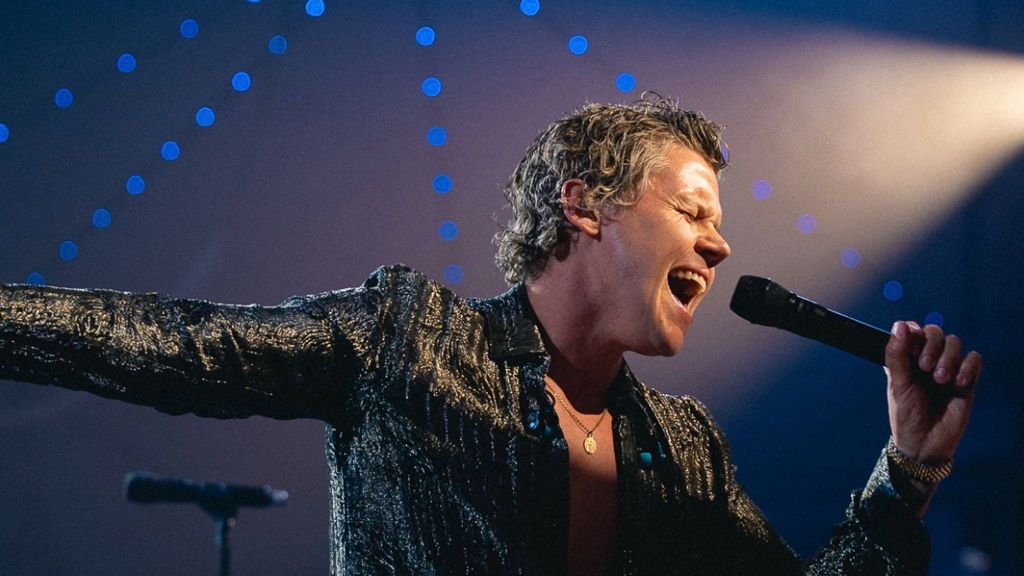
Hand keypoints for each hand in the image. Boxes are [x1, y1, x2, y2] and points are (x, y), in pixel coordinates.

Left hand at [885, 321, 982, 464]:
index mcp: (906, 359)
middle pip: (935, 332)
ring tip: (940, 379)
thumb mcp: (898, 385)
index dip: (914, 333)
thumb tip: (900, 326)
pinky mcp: (966, 381)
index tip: (911, 350)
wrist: (924, 445)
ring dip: (949, 357)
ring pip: (955, 343)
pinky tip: (959, 383)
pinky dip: (968, 367)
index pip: (913, 330)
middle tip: (925, 368)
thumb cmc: (906, 416)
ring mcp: (947, 369)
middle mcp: (927, 360)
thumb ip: (897, 355)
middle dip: (932, 345)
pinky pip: (974, 360)